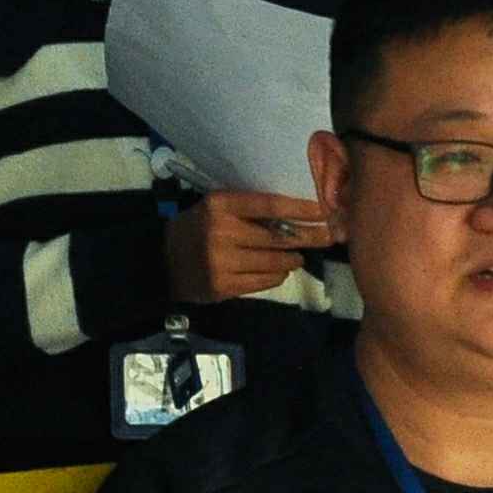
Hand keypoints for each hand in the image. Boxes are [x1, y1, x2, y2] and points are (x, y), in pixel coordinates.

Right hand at [168, 190, 335, 302]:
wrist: (164, 262)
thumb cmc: (198, 228)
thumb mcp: (217, 208)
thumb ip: (250, 209)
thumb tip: (298, 213)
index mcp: (221, 205)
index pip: (271, 205)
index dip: (301, 209)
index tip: (325, 211)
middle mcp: (222, 232)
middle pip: (278, 237)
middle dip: (308, 237)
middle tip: (328, 237)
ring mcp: (222, 262)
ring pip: (275, 262)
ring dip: (293, 260)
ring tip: (298, 257)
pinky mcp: (224, 286)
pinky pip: (264, 282)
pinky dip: (277, 276)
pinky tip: (279, 272)